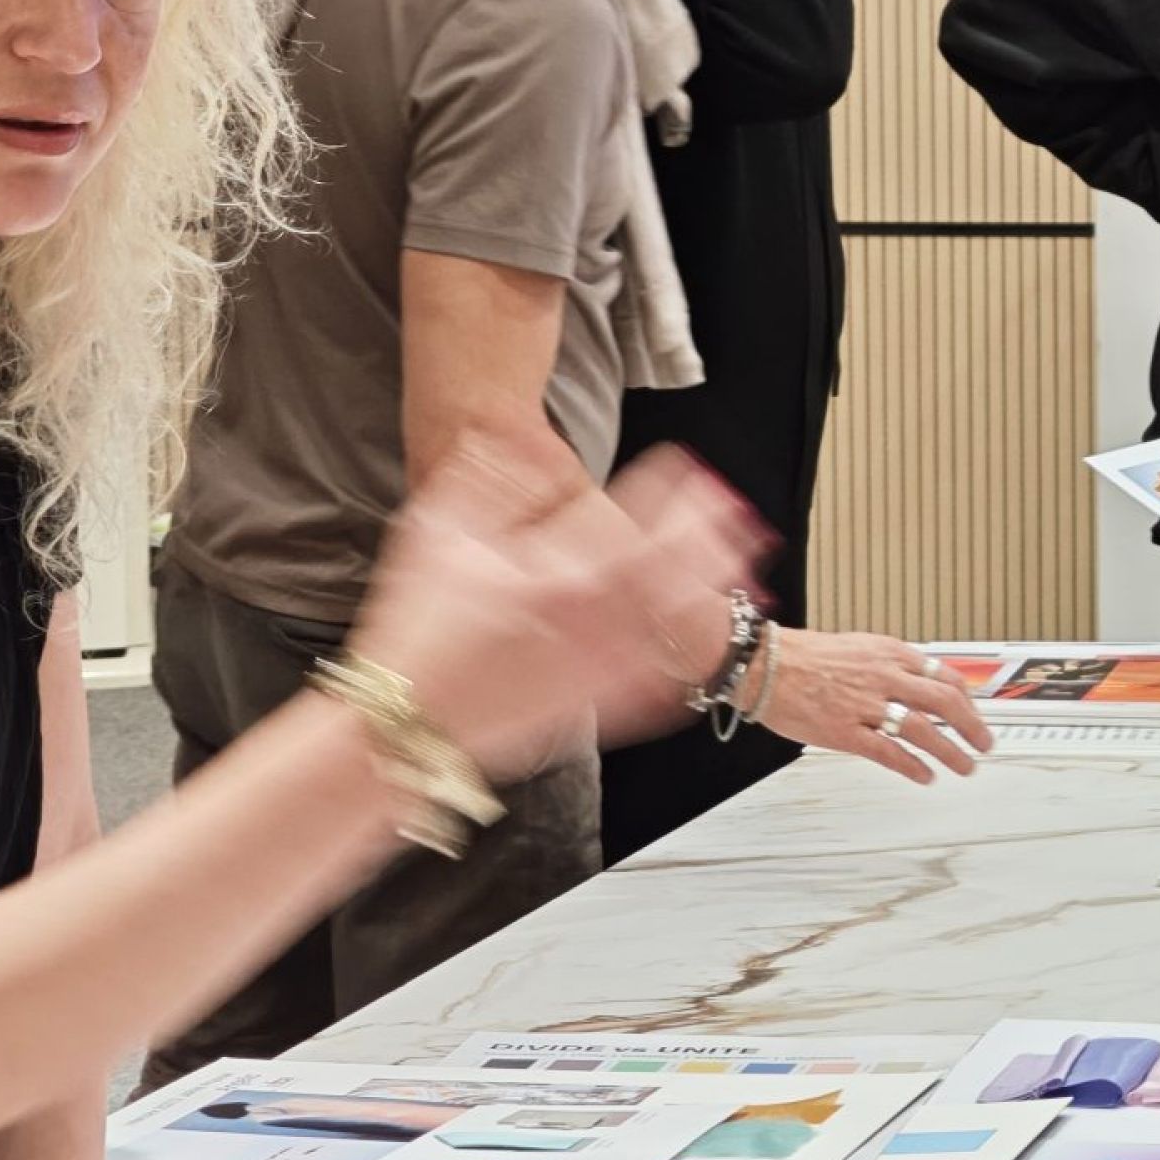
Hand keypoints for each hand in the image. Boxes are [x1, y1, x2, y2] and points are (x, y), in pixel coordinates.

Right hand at [352, 443, 765, 778]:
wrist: (410, 720)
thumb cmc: (419, 628)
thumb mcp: (439, 535)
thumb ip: (485, 481)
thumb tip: (511, 439)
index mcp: (556, 568)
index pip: (633, 512)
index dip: (669, 484)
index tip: (688, 465)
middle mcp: (590, 616)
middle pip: (675, 565)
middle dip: (713, 534)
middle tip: (743, 513)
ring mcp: (598, 665)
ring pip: (679, 625)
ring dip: (717, 595)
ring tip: (749, 577)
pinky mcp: (594, 707)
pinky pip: (658, 686)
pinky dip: (689, 665)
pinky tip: (707, 652)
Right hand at [750, 629, 997, 785]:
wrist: (762, 663)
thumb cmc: (801, 655)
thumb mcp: (856, 646)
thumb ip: (887, 664)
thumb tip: (914, 681)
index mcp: (888, 653)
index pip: (944, 674)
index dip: (966, 698)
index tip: (975, 712)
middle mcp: (884, 677)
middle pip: (945, 702)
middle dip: (972, 726)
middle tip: (985, 743)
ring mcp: (866, 706)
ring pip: (924, 730)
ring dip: (951, 752)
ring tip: (964, 767)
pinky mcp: (846, 732)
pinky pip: (889, 753)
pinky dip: (913, 767)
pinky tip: (925, 776)